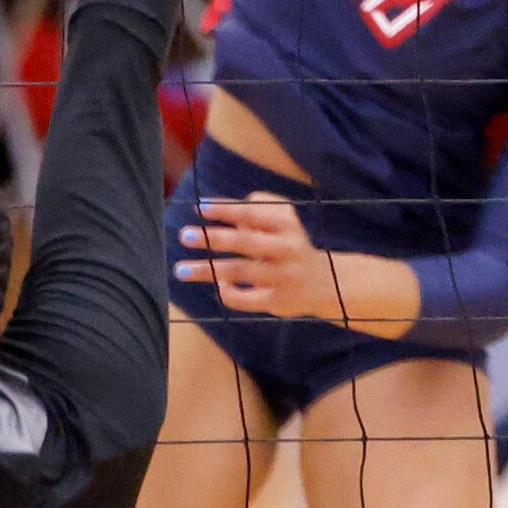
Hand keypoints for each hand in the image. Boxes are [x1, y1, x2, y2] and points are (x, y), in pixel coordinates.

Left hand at [175, 191, 354, 320]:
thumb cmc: (290, 245)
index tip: (199, 207)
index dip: (226, 209)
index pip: (254, 212)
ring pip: (240, 272)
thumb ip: (254, 209)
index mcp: (287, 224)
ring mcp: (284, 275)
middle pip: (246, 242)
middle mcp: (287, 248)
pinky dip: (228, 292)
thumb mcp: (282, 221)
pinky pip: (246, 298)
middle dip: (214, 238)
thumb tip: (213, 207)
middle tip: (185, 235)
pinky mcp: (279, 300)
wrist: (326, 283)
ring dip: (208, 270)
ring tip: (180, 269)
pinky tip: (219, 285)